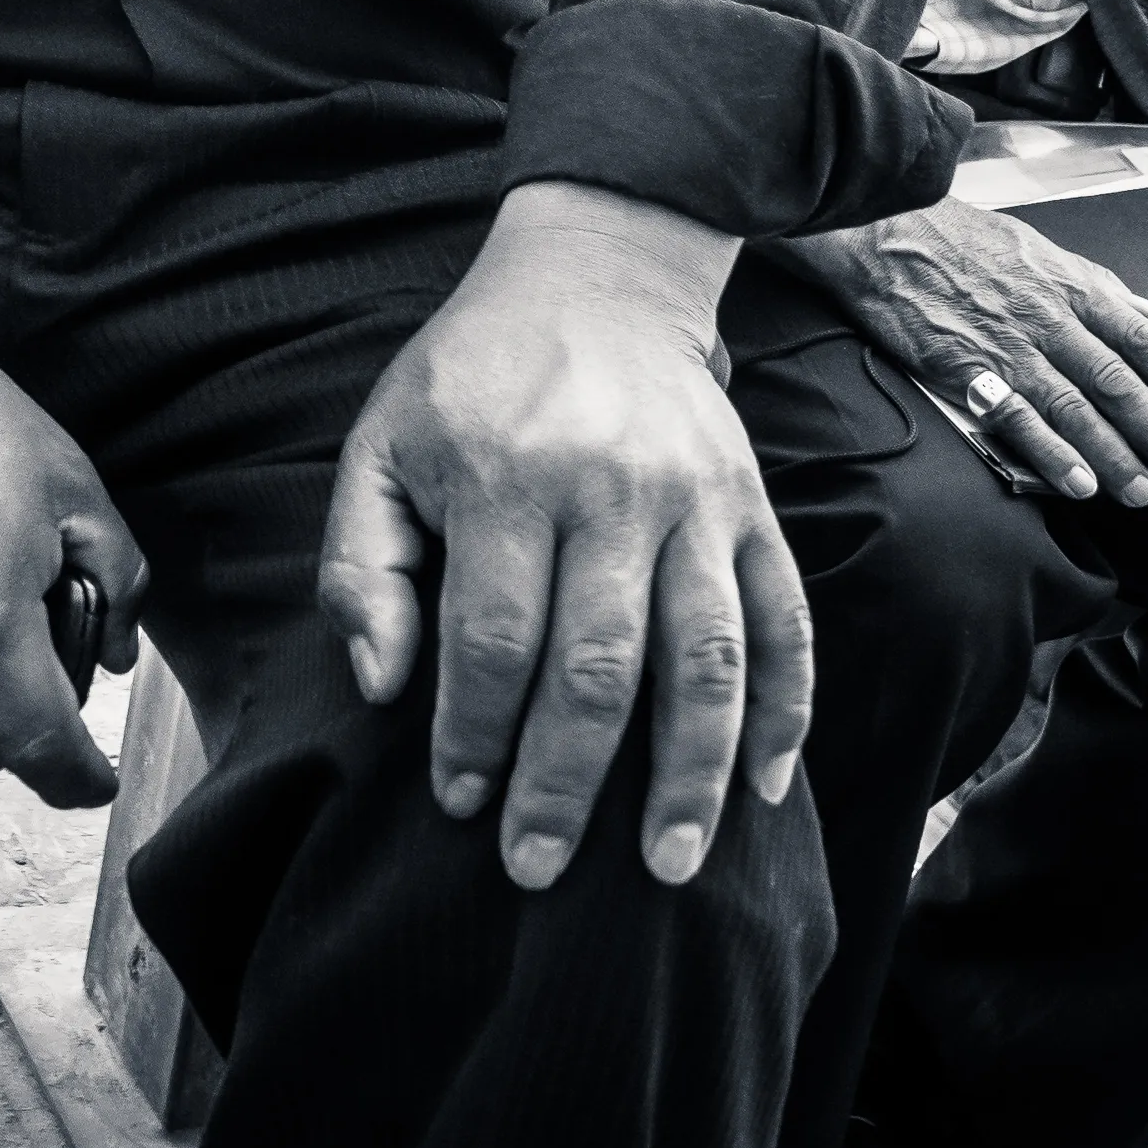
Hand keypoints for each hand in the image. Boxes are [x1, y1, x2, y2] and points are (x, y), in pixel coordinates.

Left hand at [317, 183, 806, 894]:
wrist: (594, 276)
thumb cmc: (468, 381)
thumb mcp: (380, 447)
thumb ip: (361, 566)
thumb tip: (382, 687)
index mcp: (506, 475)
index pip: (494, 637)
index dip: (475, 734)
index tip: (460, 804)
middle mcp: (610, 490)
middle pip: (600, 665)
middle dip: (568, 783)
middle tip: (539, 871)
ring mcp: (695, 500)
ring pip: (706, 657)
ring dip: (690, 774)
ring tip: (667, 868)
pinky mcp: (751, 506)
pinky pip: (786, 620)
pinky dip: (786, 711)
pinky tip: (765, 791)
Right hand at [782, 196, 1147, 506]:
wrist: (885, 231)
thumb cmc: (960, 237)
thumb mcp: (1041, 248)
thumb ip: (1099, 284)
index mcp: (1070, 286)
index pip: (1141, 340)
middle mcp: (1048, 317)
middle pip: (1116, 381)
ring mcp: (1008, 345)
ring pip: (1075, 407)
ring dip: (1113, 453)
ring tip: (1140, 488)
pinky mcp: (966, 369)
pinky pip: (1017, 418)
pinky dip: (1051, 453)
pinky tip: (1077, 482)